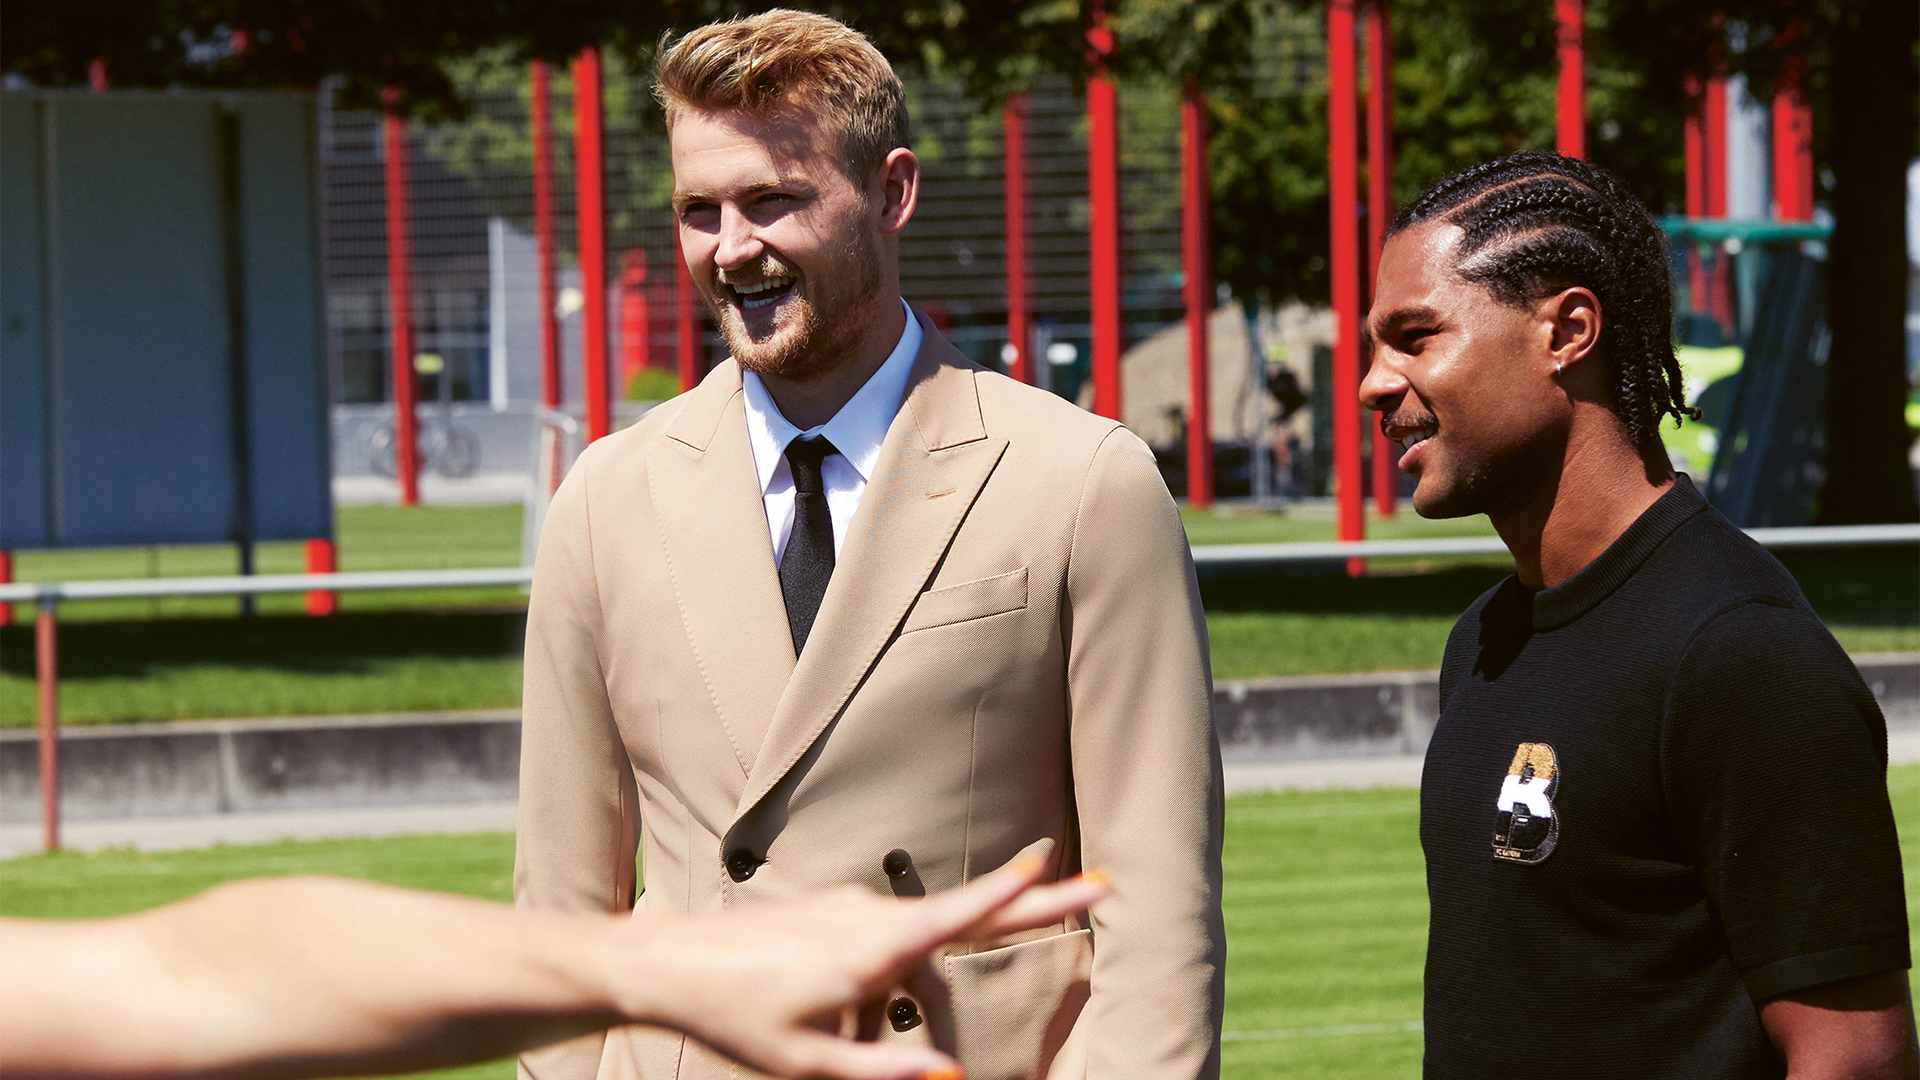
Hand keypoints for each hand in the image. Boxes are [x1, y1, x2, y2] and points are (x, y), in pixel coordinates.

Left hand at [618, 857, 1108, 1079]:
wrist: (668, 961)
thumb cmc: (736, 1015)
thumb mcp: (807, 1061)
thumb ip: (883, 1072)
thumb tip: (950, 1076)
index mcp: (873, 948)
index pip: (962, 916)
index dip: (1017, 895)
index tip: (1064, 868)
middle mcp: (869, 916)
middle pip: (964, 911)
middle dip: (1029, 900)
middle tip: (1095, 883)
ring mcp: (849, 906)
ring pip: (900, 952)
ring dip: (887, 994)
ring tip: (809, 1021)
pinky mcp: (830, 910)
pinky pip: (868, 947)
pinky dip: (862, 980)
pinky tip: (805, 1001)